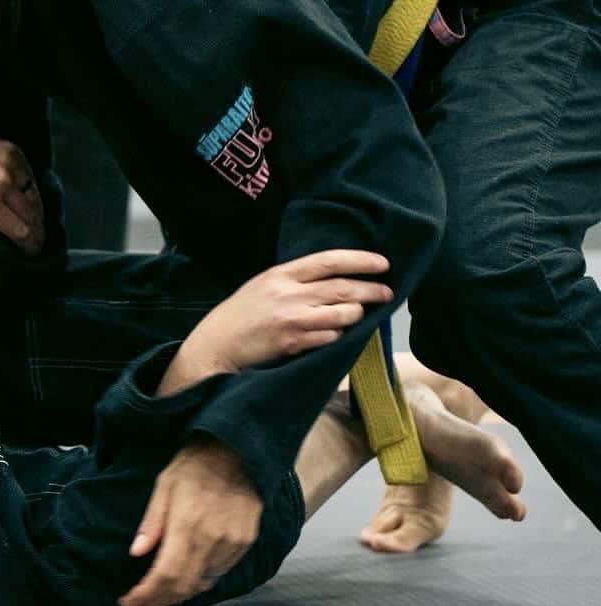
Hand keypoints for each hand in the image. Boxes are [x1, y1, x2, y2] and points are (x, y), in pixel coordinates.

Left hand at [0, 126, 43, 255]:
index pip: (22, 232)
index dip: (29, 247)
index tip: (29, 255)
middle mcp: (3, 181)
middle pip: (32, 216)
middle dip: (36, 234)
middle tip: (34, 244)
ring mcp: (9, 164)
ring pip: (35, 197)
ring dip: (35, 214)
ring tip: (33, 226)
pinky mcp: (12, 152)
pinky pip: (30, 179)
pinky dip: (29, 192)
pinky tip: (26, 204)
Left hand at [120, 437, 262, 605]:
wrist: (237, 450)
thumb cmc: (195, 464)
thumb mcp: (163, 485)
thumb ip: (151, 522)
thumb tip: (136, 552)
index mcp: (188, 524)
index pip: (165, 575)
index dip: (146, 595)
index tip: (130, 601)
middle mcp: (213, 539)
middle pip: (184, 586)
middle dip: (160, 600)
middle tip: (142, 602)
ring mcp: (232, 543)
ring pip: (204, 583)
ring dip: (180, 592)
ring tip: (160, 593)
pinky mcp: (245, 542)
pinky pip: (220, 572)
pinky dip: (202, 579)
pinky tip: (189, 576)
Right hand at [167, 250, 391, 391]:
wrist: (216, 345)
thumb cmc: (240, 315)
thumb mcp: (262, 286)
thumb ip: (293, 280)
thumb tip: (334, 278)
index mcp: (280, 274)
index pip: (328, 261)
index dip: (360, 260)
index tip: (383, 263)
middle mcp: (288, 293)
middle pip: (342, 288)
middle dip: (371, 289)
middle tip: (388, 292)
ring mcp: (291, 319)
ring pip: (343, 314)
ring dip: (358, 315)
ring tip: (361, 315)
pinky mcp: (293, 343)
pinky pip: (331, 337)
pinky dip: (339, 336)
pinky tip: (336, 335)